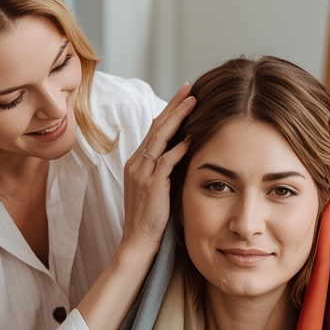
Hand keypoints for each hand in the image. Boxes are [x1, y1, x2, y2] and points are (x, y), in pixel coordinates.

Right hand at [120, 83, 196, 254]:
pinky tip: (192, 136)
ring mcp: (142, 173)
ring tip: (193, 102)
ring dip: (178, 118)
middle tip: (189, 88)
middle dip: (174, 105)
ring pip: (160, 137)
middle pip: (156, 126)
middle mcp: (136, 164)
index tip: (184, 96)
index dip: (169, 111)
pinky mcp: (151, 185)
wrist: (138, 241)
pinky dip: (179, 148)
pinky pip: (166, 161)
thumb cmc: (150, 218)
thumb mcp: (156, 188)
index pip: (154, 130)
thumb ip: (165, 170)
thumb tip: (184, 153)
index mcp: (136, 163)